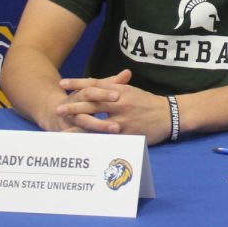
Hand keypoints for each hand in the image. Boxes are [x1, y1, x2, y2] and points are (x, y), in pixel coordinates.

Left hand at [55, 69, 174, 144]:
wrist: (169, 114)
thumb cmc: (148, 102)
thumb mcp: (131, 91)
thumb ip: (113, 87)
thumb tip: (93, 84)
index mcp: (120, 90)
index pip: (95, 84)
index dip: (78, 83)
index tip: (62, 82)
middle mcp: (120, 102)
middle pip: (92, 103)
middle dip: (74, 106)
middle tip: (58, 109)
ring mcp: (123, 118)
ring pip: (97, 122)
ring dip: (79, 125)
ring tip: (65, 129)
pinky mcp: (127, 133)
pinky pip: (108, 138)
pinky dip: (95, 140)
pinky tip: (83, 144)